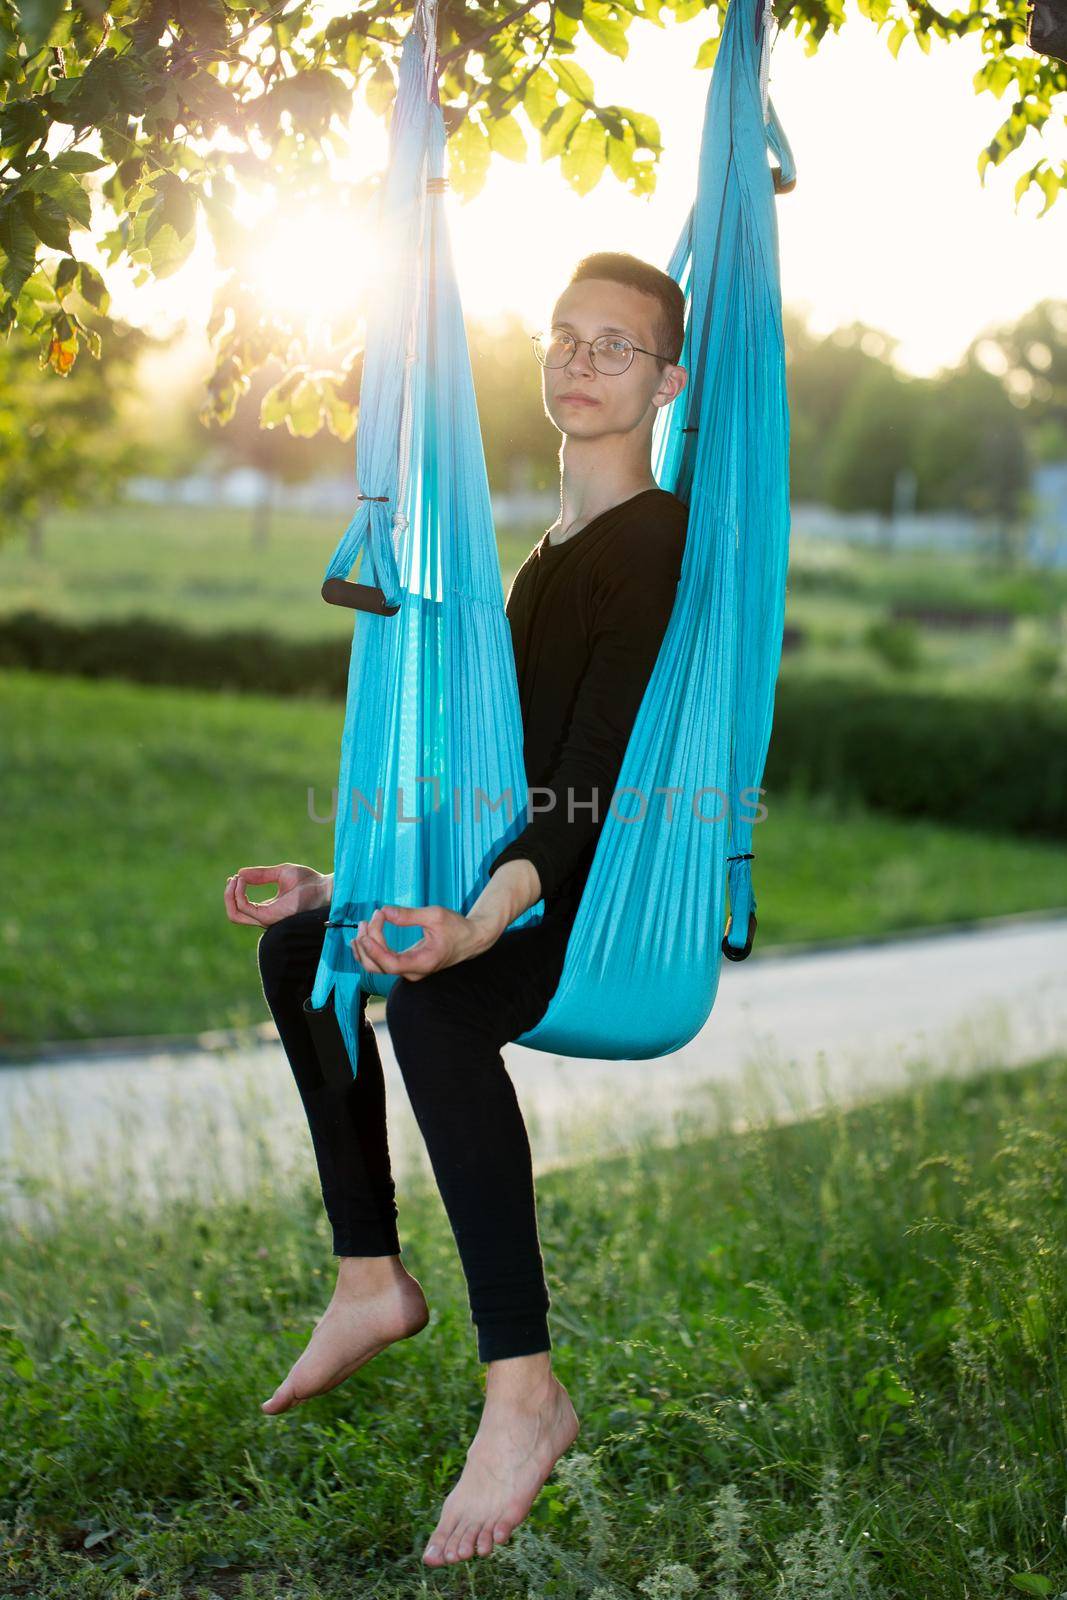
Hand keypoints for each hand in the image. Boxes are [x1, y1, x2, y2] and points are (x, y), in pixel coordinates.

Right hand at [223, 863, 329, 926]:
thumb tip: (240, 873)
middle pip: (234, 914)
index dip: (234, 893)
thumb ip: (261, 874)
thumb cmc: (309, 881)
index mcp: (268, 908)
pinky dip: (239, 894)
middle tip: (232, 879)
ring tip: (235, 879)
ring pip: (235, 914)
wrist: (324, 888)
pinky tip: (242, 881)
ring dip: (230, 895)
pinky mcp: (269, 916)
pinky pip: (245, 908)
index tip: (236, 877)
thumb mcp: (280, 873)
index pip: (242, 907)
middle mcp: (266, 916)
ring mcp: (267, 918)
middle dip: (228, 896)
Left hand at [352, 904, 495, 981]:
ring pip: (377, 967)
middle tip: (367, 920)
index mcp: (423, 962)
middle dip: (366, 944)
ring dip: (365, 947)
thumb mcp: (435, 915)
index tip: (366, 933)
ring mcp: (409, 970)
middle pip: (378, 967)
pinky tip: (363, 937)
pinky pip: (382, 963)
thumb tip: (385, 911)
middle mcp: (413, 971)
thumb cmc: (456, 927)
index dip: (374, 950)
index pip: (391, 964)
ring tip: (362, 925)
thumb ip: (409, 915)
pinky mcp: (406, 964)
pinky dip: (370, 950)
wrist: (470, 939)